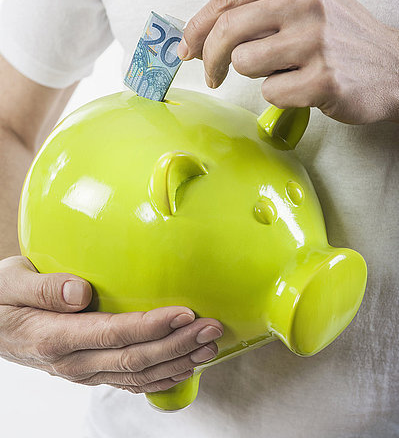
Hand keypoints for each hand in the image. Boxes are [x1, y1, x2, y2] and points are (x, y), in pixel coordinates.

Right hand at [0, 256, 222, 393]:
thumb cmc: (1, 300)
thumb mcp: (9, 283)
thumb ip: (44, 287)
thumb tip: (80, 292)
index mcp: (56, 337)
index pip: (115, 334)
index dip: (153, 326)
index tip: (185, 312)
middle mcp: (74, 361)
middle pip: (136, 358)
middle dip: (178, 344)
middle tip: (212, 328)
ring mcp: (84, 372)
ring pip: (138, 375)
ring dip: (178, 361)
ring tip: (209, 346)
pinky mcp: (91, 372)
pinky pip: (130, 381)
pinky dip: (161, 376)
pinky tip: (184, 365)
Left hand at [179, 0, 398, 123]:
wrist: (394, 66)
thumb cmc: (340, 37)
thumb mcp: (304, 4)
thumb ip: (256, 11)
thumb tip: (198, 37)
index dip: (197, 26)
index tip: (187, 47)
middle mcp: (305, 1)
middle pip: (227, 30)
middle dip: (210, 58)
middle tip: (211, 75)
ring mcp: (315, 39)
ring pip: (245, 62)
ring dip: (256, 75)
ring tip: (285, 71)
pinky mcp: (323, 77)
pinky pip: (271, 92)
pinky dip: (280, 95)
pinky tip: (305, 87)